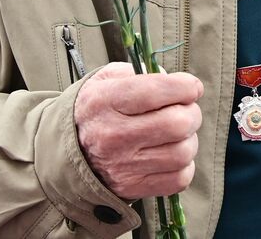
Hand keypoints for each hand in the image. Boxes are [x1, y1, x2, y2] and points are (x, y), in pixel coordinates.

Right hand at [74, 62, 202, 199]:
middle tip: (185, 110)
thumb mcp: (107, 79)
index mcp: (106, 101)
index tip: (191, 87)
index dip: (186, 86)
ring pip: (183, 152)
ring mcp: (122, 166)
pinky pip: (179, 179)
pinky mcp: (132, 188)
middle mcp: (113, 135)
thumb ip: (142, 73)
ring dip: (188, 140)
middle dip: (191, 113)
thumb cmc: (98, 109)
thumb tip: (175, 81)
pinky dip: (184, 166)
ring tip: (176, 134)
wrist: (68, 151)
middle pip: (179, 123)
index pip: (158, 91)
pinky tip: (170, 154)